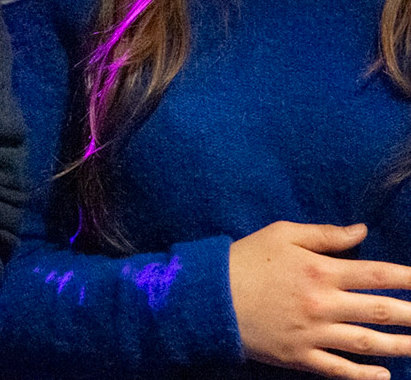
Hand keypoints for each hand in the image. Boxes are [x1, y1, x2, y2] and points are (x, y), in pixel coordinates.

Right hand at [229, 221, 410, 379]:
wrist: (206, 297)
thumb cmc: (243, 260)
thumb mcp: (280, 235)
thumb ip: (324, 235)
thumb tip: (361, 231)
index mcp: (319, 270)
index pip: (377, 274)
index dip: (409, 279)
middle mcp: (322, 303)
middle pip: (381, 311)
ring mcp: (313, 333)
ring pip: (368, 343)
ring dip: (400, 346)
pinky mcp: (299, 355)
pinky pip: (339, 369)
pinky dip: (364, 375)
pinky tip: (384, 374)